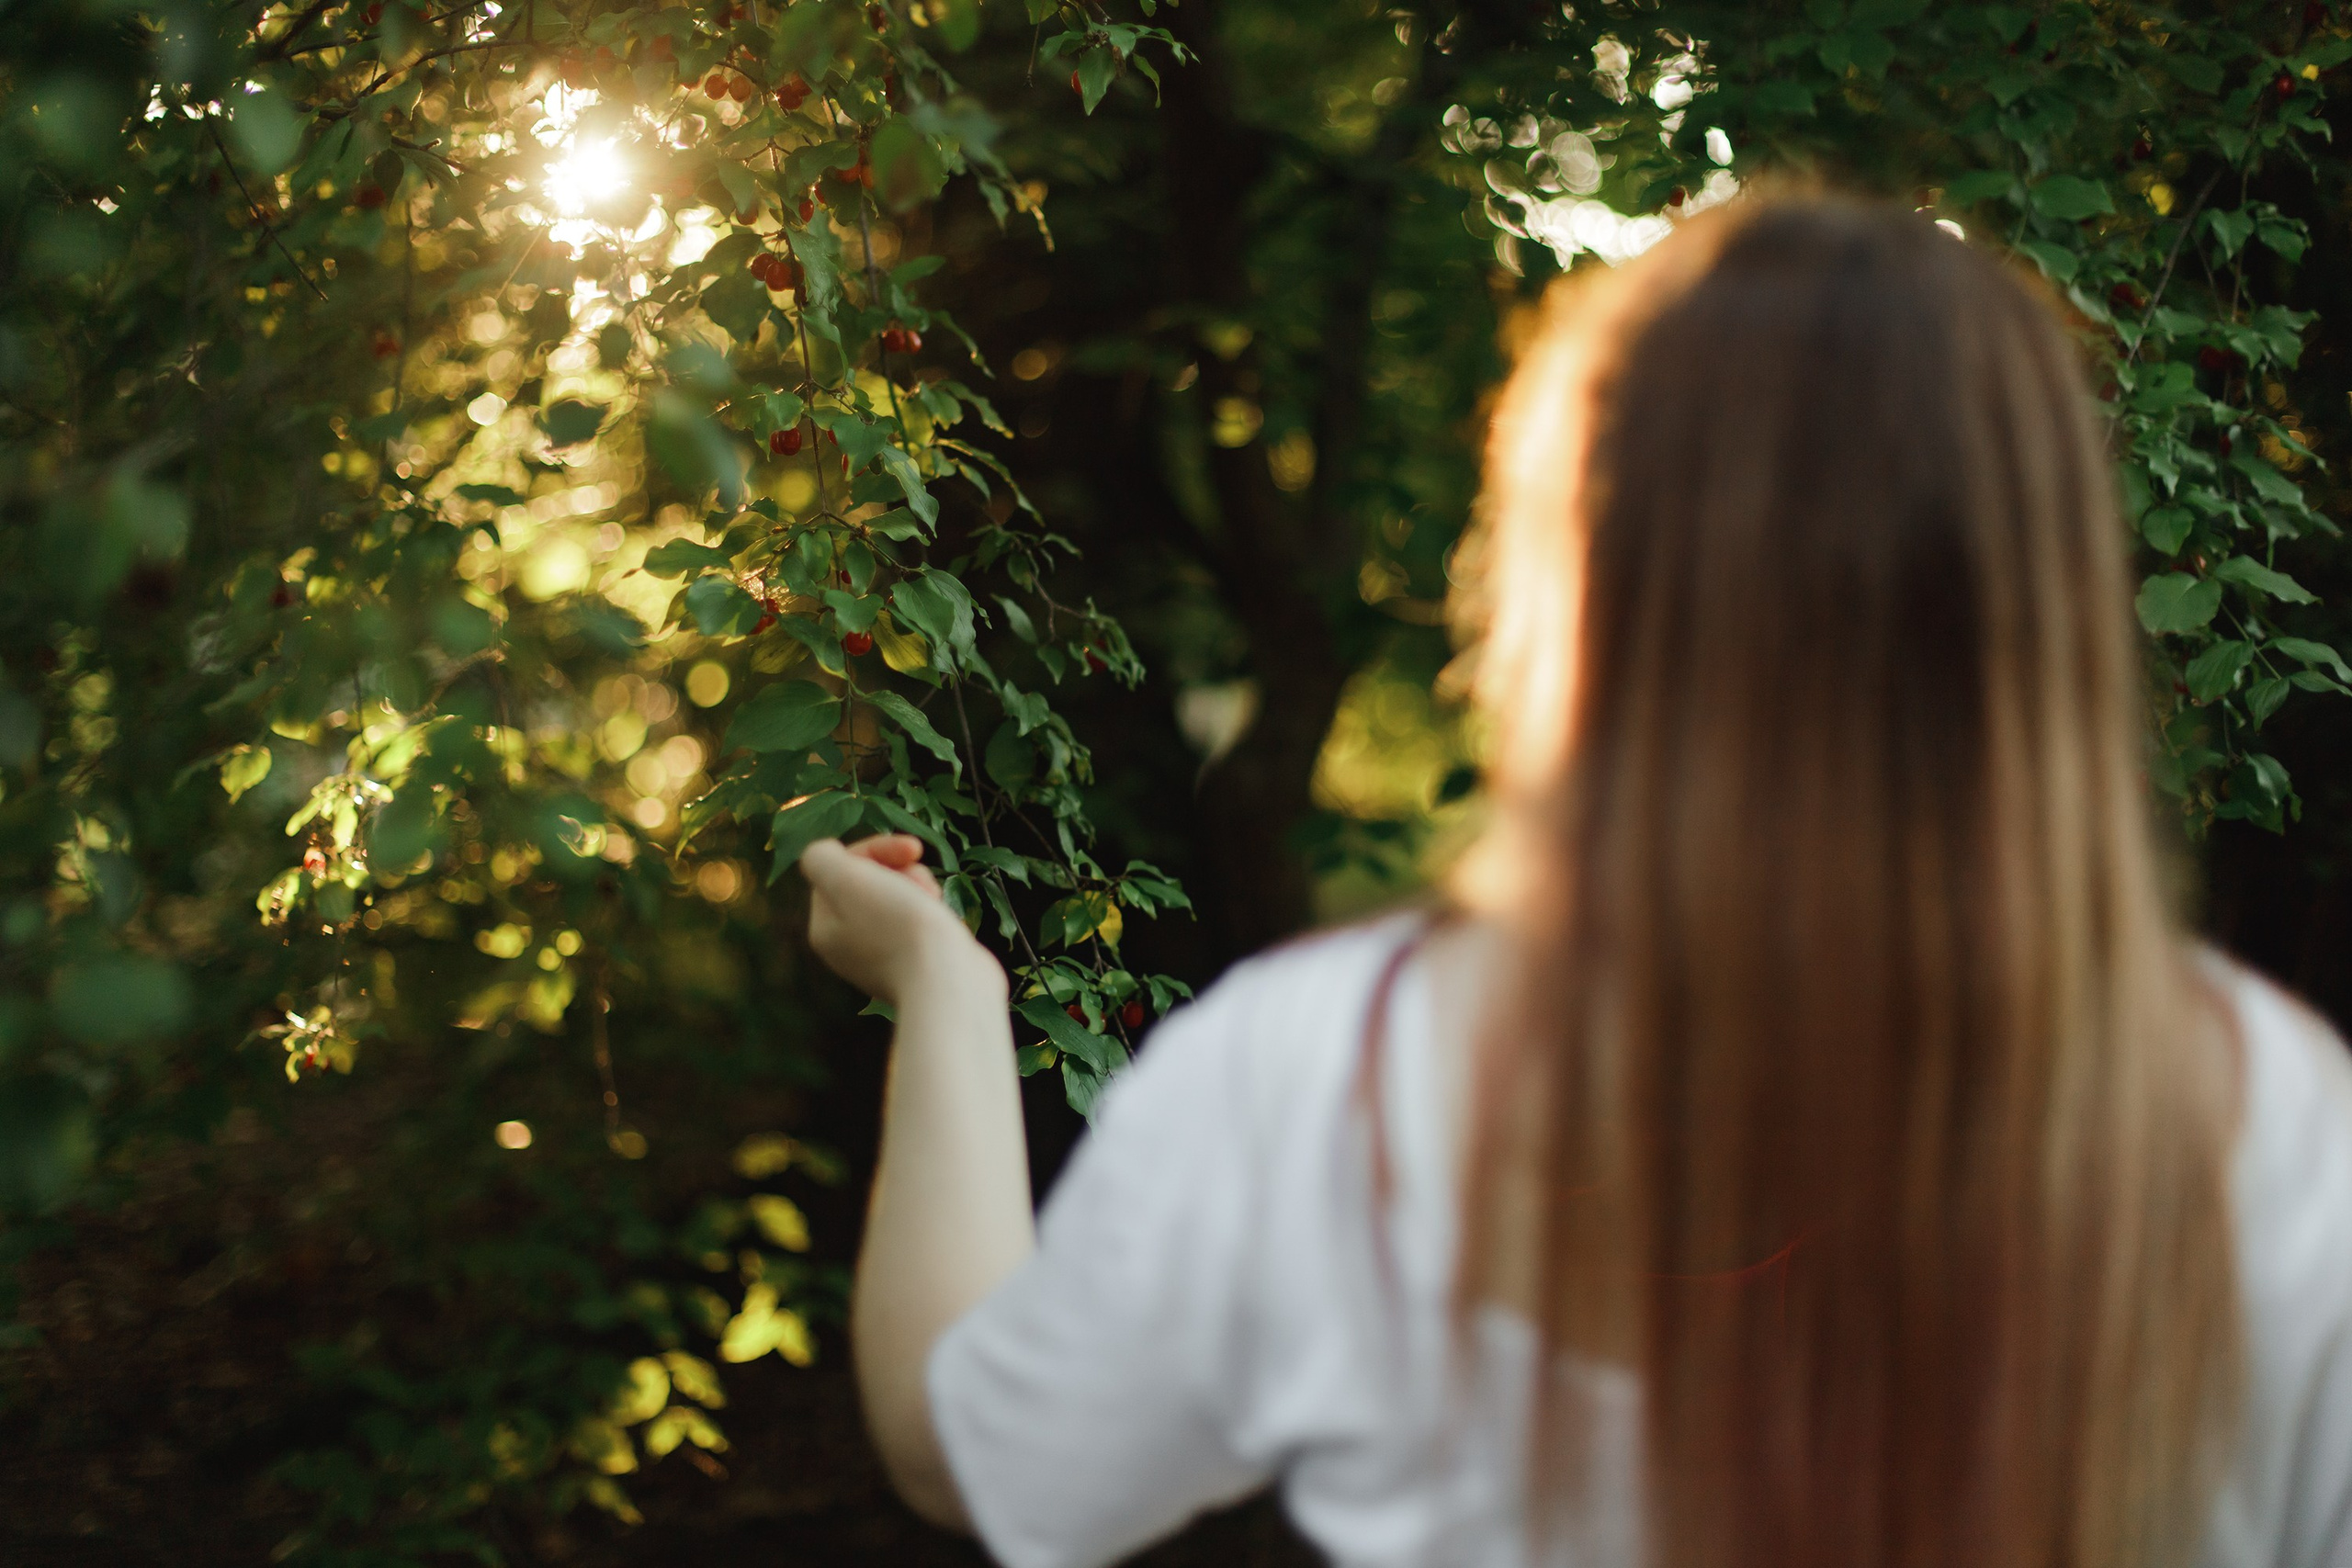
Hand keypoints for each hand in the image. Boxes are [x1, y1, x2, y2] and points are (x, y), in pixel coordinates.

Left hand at [801, 835, 998, 1005]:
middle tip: (920, 879)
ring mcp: (884, 958)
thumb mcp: (845, 880)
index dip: (875, 850)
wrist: (949, 982)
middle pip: (868, 883)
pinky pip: (919, 922)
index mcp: (825, 929)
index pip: (841, 869)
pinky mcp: (917, 966)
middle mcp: (849, 947)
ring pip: (897, 899)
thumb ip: (821, 858)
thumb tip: (828, 852)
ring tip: (935, 899)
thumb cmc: (899, 927)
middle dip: (899, 870)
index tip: (910, 850)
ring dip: (918, 887)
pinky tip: (945, 918)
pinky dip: (932, 911)